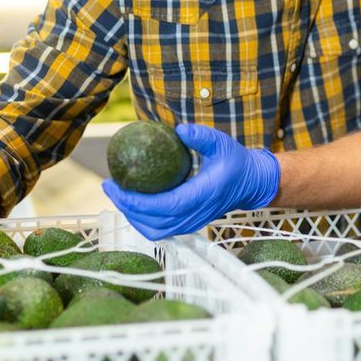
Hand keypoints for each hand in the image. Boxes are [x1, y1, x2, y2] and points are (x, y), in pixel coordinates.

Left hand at [102, 123, 279, 239]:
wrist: (250, 183)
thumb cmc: (236, 162)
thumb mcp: (221, 142)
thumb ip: (201, 136)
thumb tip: (179, 129)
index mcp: (201, 196)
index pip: (164, 206)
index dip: (138, 201)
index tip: (118, 187)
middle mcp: (195, 214)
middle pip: (153, 223)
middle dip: (126, 207)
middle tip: (109, 186)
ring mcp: (192, 223)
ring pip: (154, 230)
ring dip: (132, 215)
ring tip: (118, 194)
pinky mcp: (189, 224)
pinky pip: (160, 229)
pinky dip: (142, 219)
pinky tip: (133, 202)